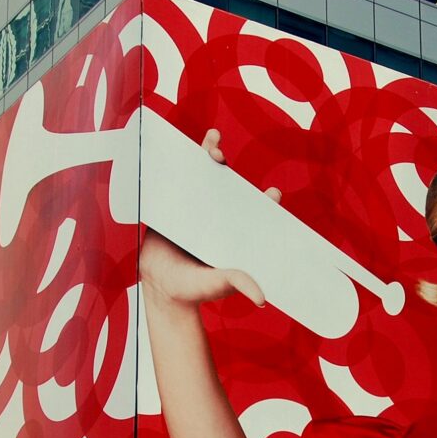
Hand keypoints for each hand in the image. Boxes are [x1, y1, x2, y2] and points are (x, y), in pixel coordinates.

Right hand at [138, 130, 272, 309]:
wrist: (163, 292)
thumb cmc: (195, 290)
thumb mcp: (218, 284)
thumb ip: (237, 284)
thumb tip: (261, 299)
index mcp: (234, 232)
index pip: (255, 211)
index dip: (266, 201)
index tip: (273, 194)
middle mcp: (217, 217)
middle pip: (228, 186)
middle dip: (228, 168)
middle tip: (223, 157)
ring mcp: (195, 211)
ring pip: (203, 178)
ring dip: (208, 155)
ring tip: (212, 138)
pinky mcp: (173, 209)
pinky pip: (177, 183)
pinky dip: (180, 164)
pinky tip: (179, 146)